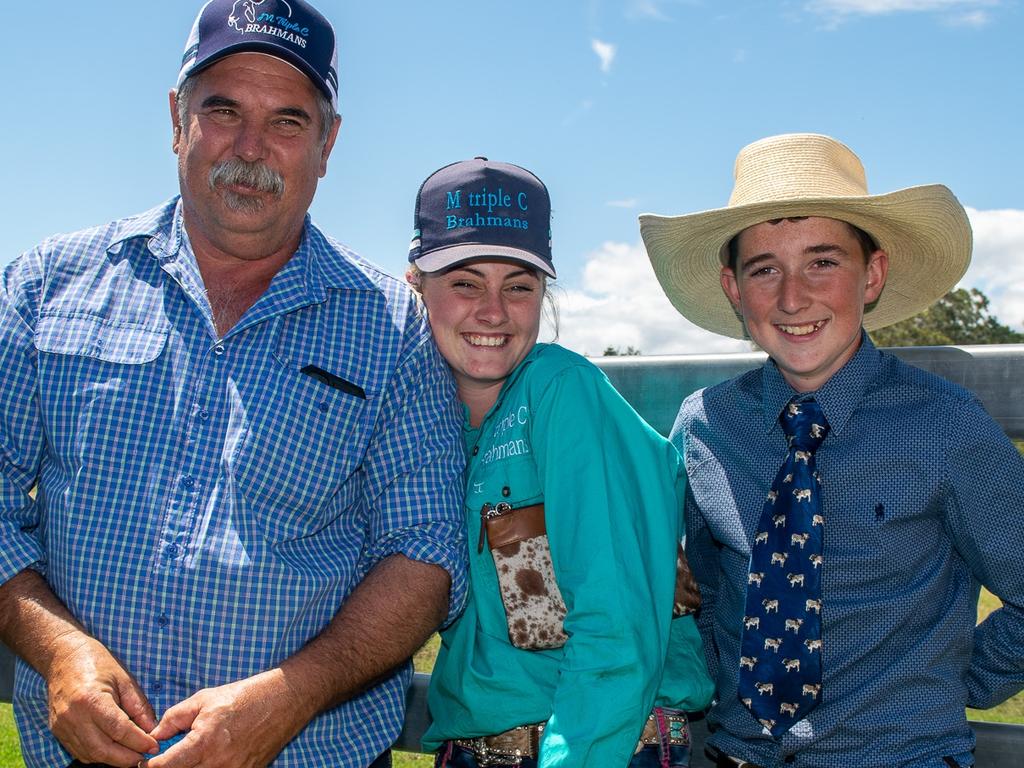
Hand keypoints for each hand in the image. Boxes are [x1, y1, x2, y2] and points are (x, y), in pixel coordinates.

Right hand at [46, 632, 157, 766]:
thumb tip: (151, 729)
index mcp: (91, 700)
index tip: (154, 746)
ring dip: (113, 759)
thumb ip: (139, 706)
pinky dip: (97, 754)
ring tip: (132, 756)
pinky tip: (113, 750)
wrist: (63, 657)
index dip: (138, 742)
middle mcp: (73, 717)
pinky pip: (79, 750)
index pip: (119, 730)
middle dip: (126, 758)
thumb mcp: (125, 679)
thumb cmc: (97, 663)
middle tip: (144, 758)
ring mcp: (62, 726)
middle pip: (102, 749)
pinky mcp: (57, 730)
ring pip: (90, 754)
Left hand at [145, 670, 312, 767]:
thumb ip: (173, 718)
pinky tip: (207, 760)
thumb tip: (154, 736)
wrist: (282, 700)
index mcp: (204, 741)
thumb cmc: (242, 696)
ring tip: (188, 758)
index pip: (165, 767)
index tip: (143, 763)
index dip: (149, 766)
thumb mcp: (203, 699)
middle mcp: (218, 763)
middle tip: (166, 760)